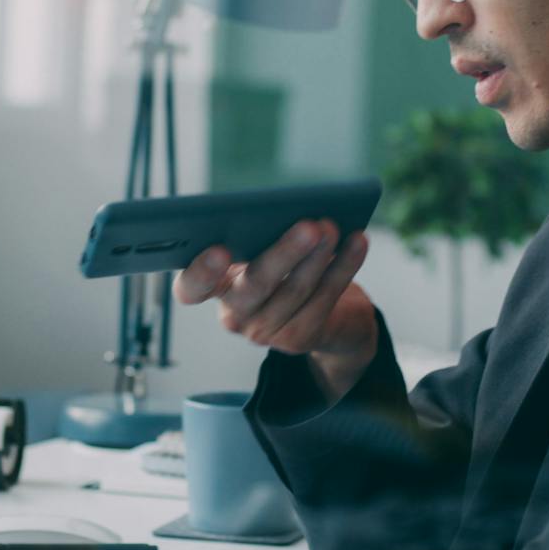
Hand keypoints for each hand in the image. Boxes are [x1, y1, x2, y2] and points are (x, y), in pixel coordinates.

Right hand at [175, 220, 377, 398]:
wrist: (324, 312)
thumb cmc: (283, 263)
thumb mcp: (263, 248)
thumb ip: (259, 234)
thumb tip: (284, 210)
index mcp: (214, 286)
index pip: (191, 288)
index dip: (200, 273)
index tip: (220, 249)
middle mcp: (233, 314)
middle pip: (254, 287)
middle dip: (283, 254)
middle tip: (308, 226)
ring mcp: (265, 332)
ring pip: (294, 291)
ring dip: (318, 257)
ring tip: (333, 227)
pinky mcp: (299, 338)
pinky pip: (324, 299)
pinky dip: (344, 266)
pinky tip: (358, 241)